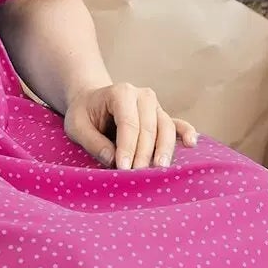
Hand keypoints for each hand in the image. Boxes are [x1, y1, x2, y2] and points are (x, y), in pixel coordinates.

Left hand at [63, 81, 198, 168]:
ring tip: (160, 168)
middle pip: (149, 127)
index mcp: (121, 93)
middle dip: (144, 153)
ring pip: (166, 128)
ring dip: (164, 149)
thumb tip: (112, 160)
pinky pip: (178, 125)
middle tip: (137, 174)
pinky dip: (186, 133)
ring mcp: (156, 106)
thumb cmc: (84, 114)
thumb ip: (92, 141)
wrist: (93, 102)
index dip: (127, 147)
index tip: (122, 168)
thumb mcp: (76, 125)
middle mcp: (143, 96)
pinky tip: (191, 144)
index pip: (128, 123)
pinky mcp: (162, 117)